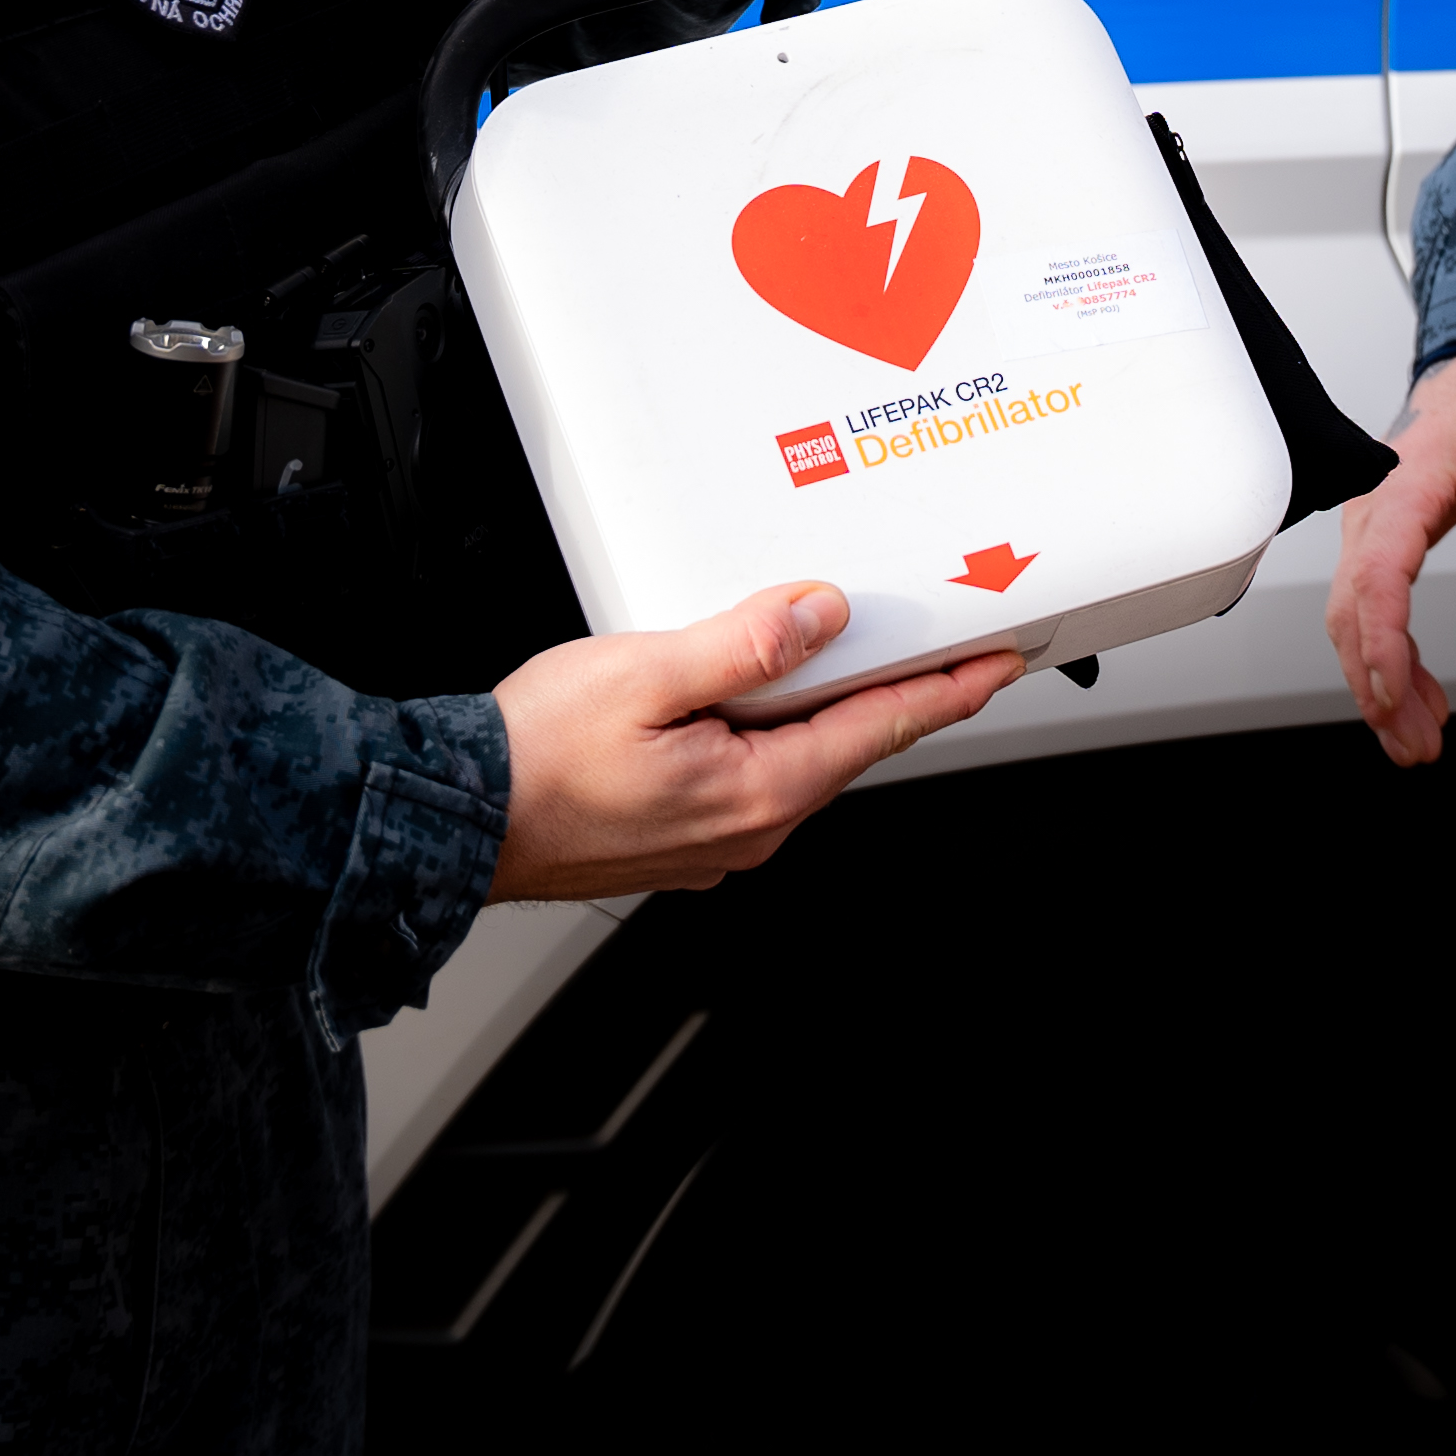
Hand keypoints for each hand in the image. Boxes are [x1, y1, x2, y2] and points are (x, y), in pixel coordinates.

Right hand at [490, 580, 1034, 899]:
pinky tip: (754, 696)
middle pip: (846, 746)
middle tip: (946, 649)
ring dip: (825, 710)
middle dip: (897, 696)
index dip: (947, 691)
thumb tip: (821, 616)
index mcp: (756, 791)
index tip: (999, 664)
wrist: (456, 818)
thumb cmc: (534, 758)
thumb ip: (744, 645)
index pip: (880, 730)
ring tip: (848, 656)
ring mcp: (715, 840)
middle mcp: (747, 829)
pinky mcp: (682, 835)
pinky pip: (752, 774)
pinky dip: (771, 731)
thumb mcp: (647, 674)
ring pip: (797, 760)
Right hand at [1323, 352, 1455, 768]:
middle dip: (1377, 685)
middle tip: (1413, 744)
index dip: (1382, 640)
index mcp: (1402, 486)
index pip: (1377, 575)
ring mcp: (1369, 531)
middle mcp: (1371, 513)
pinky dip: (1390, 659)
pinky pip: (1370, 610)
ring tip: (1414, 739)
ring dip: (1378, 684)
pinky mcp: (1379, 545)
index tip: (1395, 691)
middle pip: (1352, 612)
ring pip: (1353, 621)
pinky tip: (1417, 693)